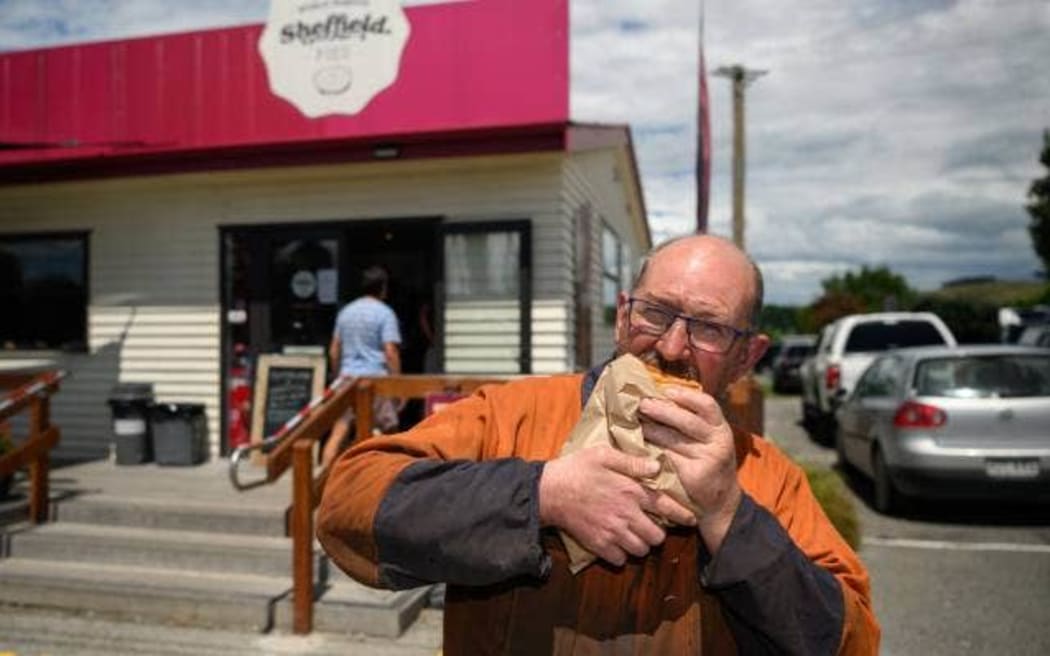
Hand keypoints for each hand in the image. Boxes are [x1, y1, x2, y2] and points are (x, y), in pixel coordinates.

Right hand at [539, 445, 695, 566]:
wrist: (548, 491)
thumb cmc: (576, 468)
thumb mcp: (603, 454)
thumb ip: (632, 461)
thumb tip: (657, 466)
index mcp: (630, 490)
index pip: (666, 506)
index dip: (682, 514)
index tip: (690, 519)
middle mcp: (626, 514)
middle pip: (657, 536)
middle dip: (658, 532)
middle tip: (651, 526)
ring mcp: (612, 532)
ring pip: (641, 550)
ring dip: (641, 544)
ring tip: (635, 535)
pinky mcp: (598, 545)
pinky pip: (620, 560)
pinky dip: (622, 554)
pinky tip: (618, 543)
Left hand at [638, 386, 742, 553]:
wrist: (720, 501)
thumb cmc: (707, 461)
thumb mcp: (709, 439)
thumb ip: (693, 421)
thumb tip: (661, 395)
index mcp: (721, 429)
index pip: (708, 405)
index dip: (687, 396)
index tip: (666, 390)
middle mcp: (718, 443)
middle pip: (687, 421)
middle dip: (661, 411)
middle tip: (642, 404)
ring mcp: (707, 461)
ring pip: (673, 441)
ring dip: (652, 430)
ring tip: (635, 423)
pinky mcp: (694, 477)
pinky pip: (667, 459)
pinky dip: (652, 451)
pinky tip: (639, 446)